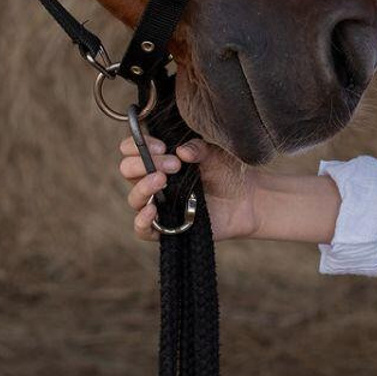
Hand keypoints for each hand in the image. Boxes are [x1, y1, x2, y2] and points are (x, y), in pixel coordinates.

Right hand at [118, 131, 260, 241]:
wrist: (249, 199)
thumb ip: (197, 148)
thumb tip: (180, 151)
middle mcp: (155, 181)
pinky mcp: (167, 228)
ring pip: (134, 198)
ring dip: (144, 186)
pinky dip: (142, 221)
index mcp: (160, 159)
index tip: (161, 145)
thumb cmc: (228, 172)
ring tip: (163, 180)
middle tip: (173, 164)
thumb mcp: (214, 153)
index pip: (132, 149)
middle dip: (143, 163)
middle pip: (127, 171)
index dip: (138, 145)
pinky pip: (143, 230)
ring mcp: (160, 205)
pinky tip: (152, 210)